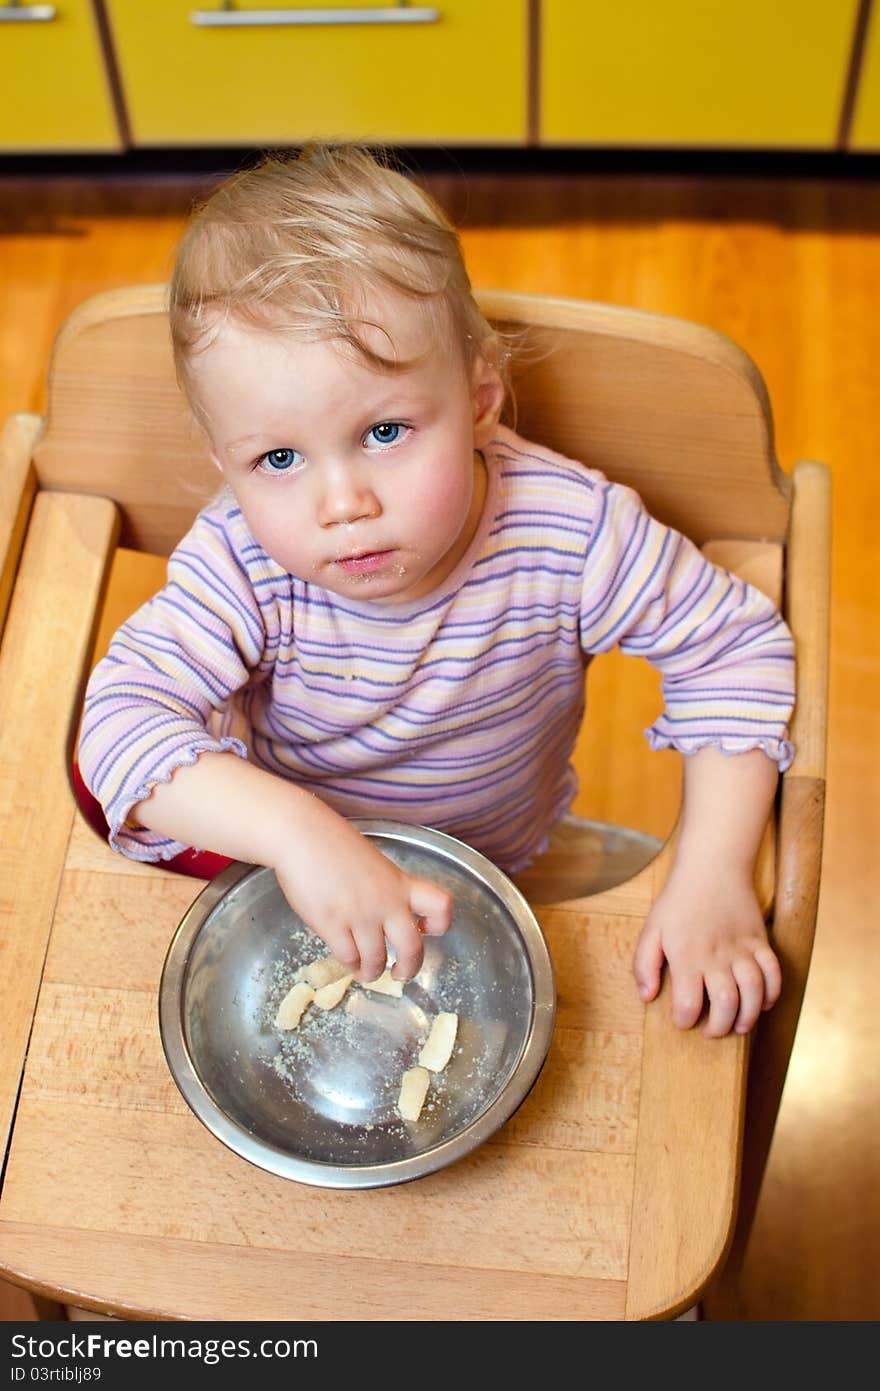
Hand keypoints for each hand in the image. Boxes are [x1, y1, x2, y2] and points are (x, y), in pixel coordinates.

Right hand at [272, 807, 452, 983]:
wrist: (302, 836)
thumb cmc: (334, 846)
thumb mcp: (374, 864)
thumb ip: (385, 890)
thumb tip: (384, 921)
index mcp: (400, 883)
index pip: (441, 906)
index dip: (440, 924)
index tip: (426, 930)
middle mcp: (385, 901)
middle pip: (412, 948)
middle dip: (409, 968)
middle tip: (401, 974)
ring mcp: (359, 914)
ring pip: (376, 960)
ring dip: (372, 972)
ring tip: (367, 973)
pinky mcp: (331, 924)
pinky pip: (348, 957)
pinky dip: (350, 964)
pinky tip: (348, 961)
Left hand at [632, 863, 780, 1037]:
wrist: (712, 867)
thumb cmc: (678, 900)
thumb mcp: (651, 929)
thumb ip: (644, 964)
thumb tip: (647, 997)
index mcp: (687, 955)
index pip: (689, 1003)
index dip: (684, 1020)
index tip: (682, 1020)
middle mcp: (717, 956)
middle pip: (726, 1004)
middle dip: (719, 1027)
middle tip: (711, 1031)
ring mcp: (742, 949)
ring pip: (754, 993)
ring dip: (749, 1016)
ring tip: (739, 1026)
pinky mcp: (760, 941)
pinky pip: (774, 973)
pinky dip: (772, 993)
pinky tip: (762, 1003)